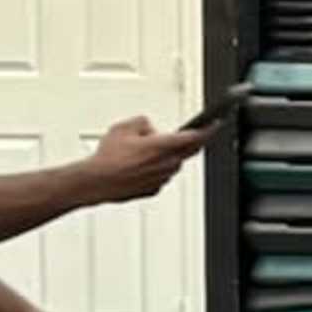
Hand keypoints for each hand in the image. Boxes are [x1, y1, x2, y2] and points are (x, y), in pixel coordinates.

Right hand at [91, 113, 210, 205]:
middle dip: (189, 143)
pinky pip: (161, 176)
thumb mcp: (124, 127)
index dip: (208, 129)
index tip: (215, 125)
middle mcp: (166, 164)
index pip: (194, 137)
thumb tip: (151, 130)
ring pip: (173, 164)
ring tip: (148, 151)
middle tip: (189, 136)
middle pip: (187, 151)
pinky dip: (156, 169)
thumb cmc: (108, 157)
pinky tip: (140, 166)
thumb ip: (143, 122)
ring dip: (168, 156)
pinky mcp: (154, 189)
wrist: (96, 181)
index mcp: (162, 146)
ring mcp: (162, 178)